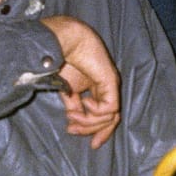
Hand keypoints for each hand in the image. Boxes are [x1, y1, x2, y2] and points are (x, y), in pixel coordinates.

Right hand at [41, 15, 120, 147]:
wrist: (66, 41)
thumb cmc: (63, 59)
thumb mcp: (66, 88)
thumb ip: (72, 104)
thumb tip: (74, 120)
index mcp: (98, 89)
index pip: (103, 115)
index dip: (93, 129)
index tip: (75, 134)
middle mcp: (108, 89)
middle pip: (109, 120)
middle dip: (92, 130)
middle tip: (72, 131)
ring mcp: (111, 87)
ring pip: (109, 117)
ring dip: (89, 122)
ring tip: (72, 116)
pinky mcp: (112, 84)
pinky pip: (109, 108)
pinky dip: (95, 111)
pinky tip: (84, 102)